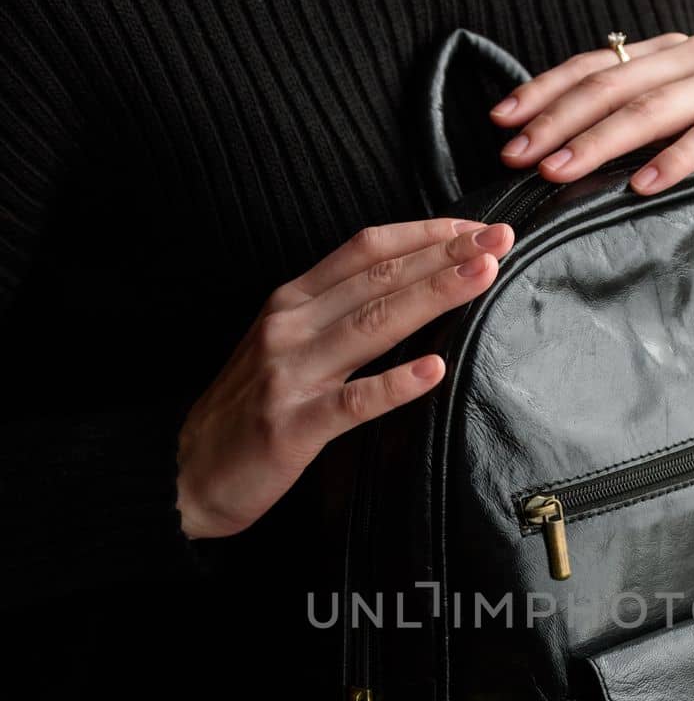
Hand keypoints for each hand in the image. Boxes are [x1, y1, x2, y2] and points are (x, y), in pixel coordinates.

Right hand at [177, 217, 513, 539]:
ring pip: (372, 324)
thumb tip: (403, 290)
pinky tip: (434, 369)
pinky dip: (395, 383)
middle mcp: (289, 327)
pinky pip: (353, 401)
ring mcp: (290, 374)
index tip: (475, 227)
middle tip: (500, 239)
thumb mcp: (284, 346)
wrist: (187, 473)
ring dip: (432, 295)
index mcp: (291, 302)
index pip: (365, 250)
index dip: (423, 232)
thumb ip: (333, 316)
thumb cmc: (246, 411)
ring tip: (481, 277)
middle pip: (378, 277)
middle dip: (444, 253)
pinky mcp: (293, 426)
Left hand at [490, 33, 693, 213]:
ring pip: (653, 107)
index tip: (499, 123)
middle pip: (613, 85)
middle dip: (558, 121)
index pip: (593, 67)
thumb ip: (635, 134)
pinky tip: (642, 185)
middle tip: (517, 156)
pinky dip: (675, 159)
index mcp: (668, 57)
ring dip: (600, 141)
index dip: (544, 92)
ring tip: (559, 171)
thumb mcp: (683, 136)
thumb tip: (558, 162)